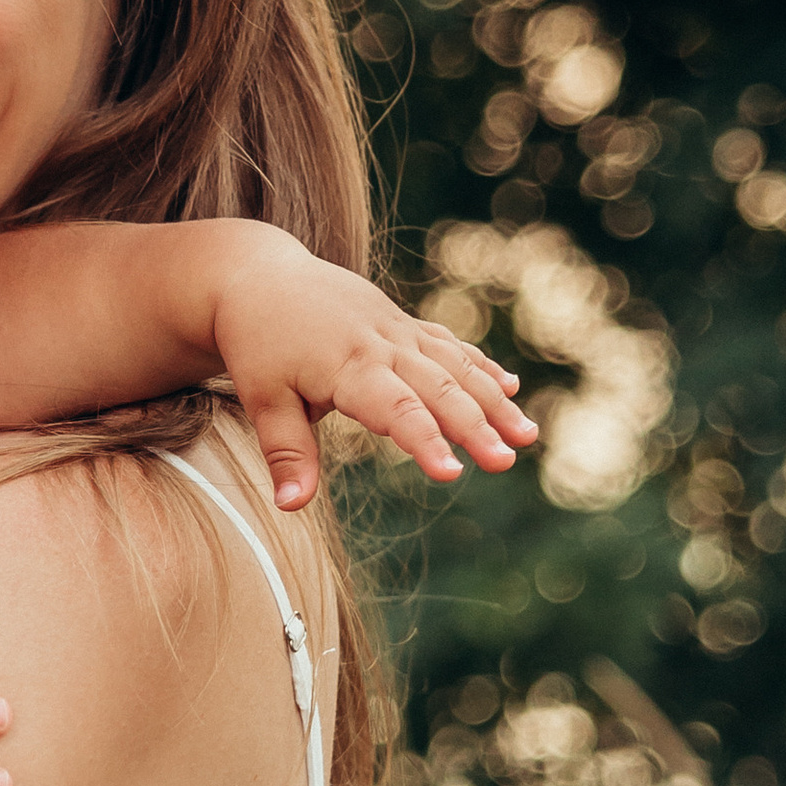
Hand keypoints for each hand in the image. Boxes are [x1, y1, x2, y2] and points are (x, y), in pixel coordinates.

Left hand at [210, 240, 537, 506]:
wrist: (259, 278)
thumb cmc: (258, 344)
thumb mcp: (261, 398)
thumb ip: (286, 452)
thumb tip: (291, 507)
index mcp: (347, 365)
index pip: (395, 408)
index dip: (425, 440)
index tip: (452, 473)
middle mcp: (381, 344)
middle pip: (438, 388)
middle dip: (476, 426)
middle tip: (506, 461)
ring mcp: (397, 330)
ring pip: (455, 365)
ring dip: (493, 400)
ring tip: (527, 436)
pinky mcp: (403, 323)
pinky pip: (449, 344)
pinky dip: (480, 365)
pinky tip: (509, 388)